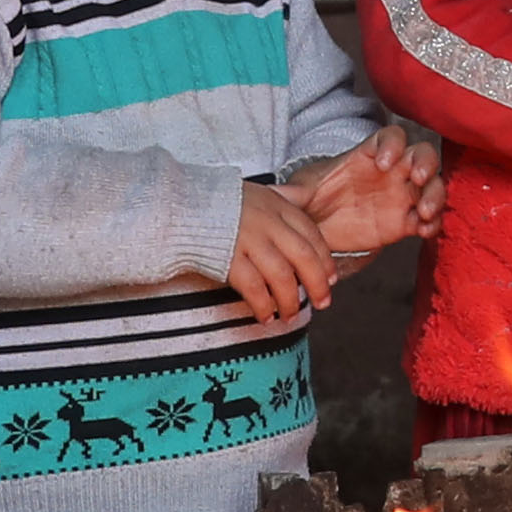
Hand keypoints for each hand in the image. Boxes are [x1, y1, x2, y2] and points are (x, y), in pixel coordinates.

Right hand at [224, 182, 350, 327]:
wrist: (180, 206)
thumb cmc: (219, 204)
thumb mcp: (256, 195)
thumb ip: (280, 207)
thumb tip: (304, 215)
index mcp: (277, 205)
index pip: (312, 234)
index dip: (325, 259)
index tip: (331, 278)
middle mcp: (267, 222)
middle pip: (304, 258)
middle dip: (317, 284)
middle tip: (323, 303)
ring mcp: (249, 241)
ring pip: (282, 277)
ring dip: (290, 301)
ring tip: (290, 315)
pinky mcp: (229, 259)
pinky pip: (254, 288)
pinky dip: (263, 306)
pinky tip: (266, 317)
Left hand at [291, 130, 441, 257]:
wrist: (319, 229)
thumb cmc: (313, 200)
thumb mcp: (300, 192)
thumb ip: (291, 193)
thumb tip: (266, 193)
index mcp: (368, 155)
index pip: (392, 137)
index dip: (393, 145)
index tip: (382, 162)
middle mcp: (392, 171)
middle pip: (423, 155)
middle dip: (426, 163)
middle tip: (418, 178)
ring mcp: (402, 196)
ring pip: (433, 186)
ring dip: (435, 195)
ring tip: (422, 211)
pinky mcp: (405, 222)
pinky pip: (428, 219)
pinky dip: (431, 223)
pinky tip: (422, 231)